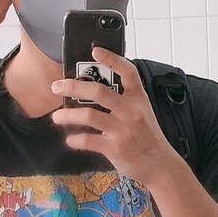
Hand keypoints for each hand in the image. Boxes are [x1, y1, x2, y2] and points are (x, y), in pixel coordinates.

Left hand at [50, 49, 182, 185]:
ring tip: (57, 117)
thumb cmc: (148, 138)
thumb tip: (95, 92)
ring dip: (68, 115)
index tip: (95, 51)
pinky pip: (89, 140)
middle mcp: (131, 111)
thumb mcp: (142, 112)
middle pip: (98, 91)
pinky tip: (70, 140)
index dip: (112, 59)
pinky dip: (76, 140)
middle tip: (57, 86)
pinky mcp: (115, 148)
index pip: (127, 71)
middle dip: (73, 86)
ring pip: (89, 115)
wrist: (160, 165)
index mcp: (138, 98)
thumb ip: (124, 101)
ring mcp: (123, 129)